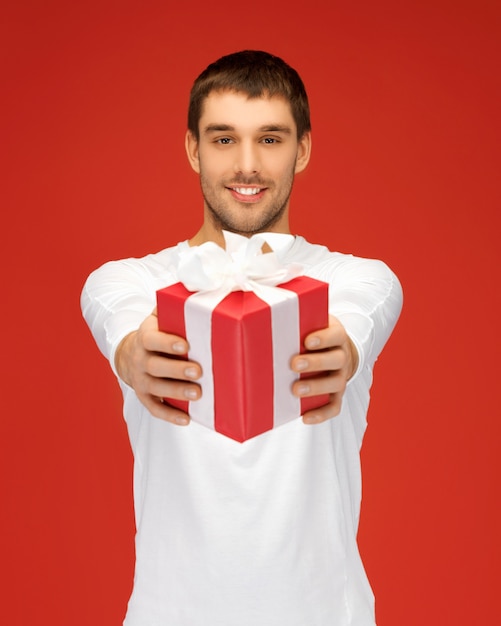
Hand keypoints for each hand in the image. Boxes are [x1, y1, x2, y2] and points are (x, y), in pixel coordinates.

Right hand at [114, 311, 201, 425]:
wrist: (129, 353)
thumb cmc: (156, 333)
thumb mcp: (158, 317)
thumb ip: (172, 307)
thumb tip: (196, 293)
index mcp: (144, 337)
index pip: (151, 339)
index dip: (166, 342)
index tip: (185, 345)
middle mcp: (139, 359)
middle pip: (155, 366)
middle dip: (177, 370)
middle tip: (199, 371)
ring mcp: (140, 380)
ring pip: (156, 388)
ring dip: (176, 392)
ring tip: (198, 394)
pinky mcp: (144, 396)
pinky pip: (155, 408)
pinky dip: (170, 415)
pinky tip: (187, 419)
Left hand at [290, 315, 358, 424]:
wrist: (337, 350)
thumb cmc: (313, 334)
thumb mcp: (310, 321)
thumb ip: (295, 318)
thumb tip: (257, 310)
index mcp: (337, 336)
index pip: (335, 335)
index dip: (324, 338)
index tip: (307, 341)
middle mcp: (343, 356)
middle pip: (337, 359)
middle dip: (316, 362)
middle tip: (294, 364)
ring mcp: (341, 377)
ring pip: (336, 384)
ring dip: (317, 388)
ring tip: (296, 390)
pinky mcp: (337, 395)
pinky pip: (334, 407)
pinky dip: (322, 414)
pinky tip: (305, 417)